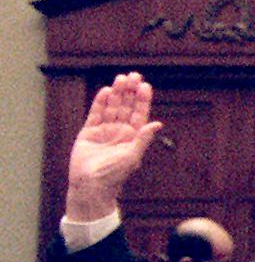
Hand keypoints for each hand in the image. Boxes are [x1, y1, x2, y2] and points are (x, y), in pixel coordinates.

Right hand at [66, 73, 163, 218]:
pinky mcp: (89, 132)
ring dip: (117, 93)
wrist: (90, 186)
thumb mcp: (132, 156)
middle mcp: (120, 131)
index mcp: (133, 137)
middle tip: (134, 76)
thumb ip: (143, 139)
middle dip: (130, 91)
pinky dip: (100, 102)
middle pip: (126, 106)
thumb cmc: (114, 175)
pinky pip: (96, 114)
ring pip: (112, 107)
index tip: (145, 86)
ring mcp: (104, 130)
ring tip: (121, 78)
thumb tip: (158, 124)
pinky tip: (106, 91)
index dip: (142, 100)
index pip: (139, 114)